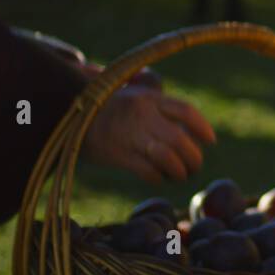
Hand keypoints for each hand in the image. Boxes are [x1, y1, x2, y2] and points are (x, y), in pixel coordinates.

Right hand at [81, 86, 215, 183]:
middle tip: (196, 166)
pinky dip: (157, 177)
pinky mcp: (116, 154)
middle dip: (193, 156)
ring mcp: (128, 134)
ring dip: (179, 170)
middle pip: (180, 138)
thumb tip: (187, 128)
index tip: (211, 141)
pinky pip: (146, 170)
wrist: (63, 112)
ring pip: (166, 156)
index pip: (185, 111)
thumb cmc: (105, 108)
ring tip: (181, 175)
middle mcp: (141, 114)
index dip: (202, 127)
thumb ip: (158, 106)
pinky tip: (158, 178)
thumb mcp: (133, 96)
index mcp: (148, 98)